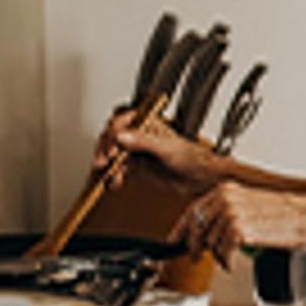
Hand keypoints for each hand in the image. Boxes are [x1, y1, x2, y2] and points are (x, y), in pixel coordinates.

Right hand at [98, 106, 226, 187]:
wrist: (202, 179)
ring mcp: (137, 151)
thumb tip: (122, 136)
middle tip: (103, 163)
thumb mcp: (166, 149)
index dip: (112, 135)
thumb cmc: (192, 158)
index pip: (121, 123)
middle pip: (112, 138)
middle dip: (105, 150)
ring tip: (110, 176)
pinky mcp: (138, 166)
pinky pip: (120, 169)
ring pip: (114, 155)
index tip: (112, 150)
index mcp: (147, 123)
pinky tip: (115, 183)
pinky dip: (115, 176)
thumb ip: (143, 142)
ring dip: (109, 165)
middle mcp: (139, 135)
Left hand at [177, 184, 305, 259]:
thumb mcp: (250, 205)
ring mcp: (230, 214)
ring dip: (216, 256)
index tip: (175, 240)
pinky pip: (223, 253)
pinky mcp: (239, 230)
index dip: (181, 229)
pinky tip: (232, 264)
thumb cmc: (286, 214)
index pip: (194, 210)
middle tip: (194, 258)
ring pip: (209, 242)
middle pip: (197, 228)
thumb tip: (208, 231)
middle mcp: (225, 199)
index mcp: (226, 190)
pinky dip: (226, 263)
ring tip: (227, 260)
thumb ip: (227, 213)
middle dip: (194, 247)